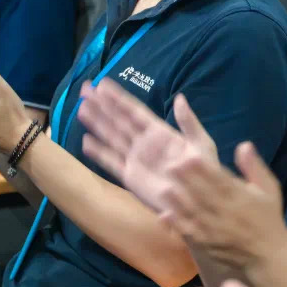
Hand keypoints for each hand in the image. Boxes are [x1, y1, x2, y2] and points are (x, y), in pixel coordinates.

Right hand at [77, 78, 217, 211]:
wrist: (202, 201)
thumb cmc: (205, 171)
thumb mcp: (201, 144)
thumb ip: (188, 122)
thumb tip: (180, 98)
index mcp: (159, 132)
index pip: (134, 111)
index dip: (118, 97)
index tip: (102, 84)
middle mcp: (143, 143)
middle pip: (118, 120)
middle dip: (101, 105)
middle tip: (85, 90)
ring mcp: (135, 160)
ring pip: (111, 137)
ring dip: (97, 123)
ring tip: (81, 109)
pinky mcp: (131, 178)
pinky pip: (111, 162)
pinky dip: (98, 153)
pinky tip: (86, 142)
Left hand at [160, 143, 286, 270]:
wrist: (268, 254)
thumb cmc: (267, 217)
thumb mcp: (268, 188)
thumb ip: (253, 166)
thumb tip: (243, 144)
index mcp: (240, 197)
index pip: (220, 180)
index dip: (204, 170)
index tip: (189, 156)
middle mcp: (226, 213)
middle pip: (204, 195)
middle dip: (186, 181)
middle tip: (169, 166)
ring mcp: (215, 230)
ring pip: (194, 214)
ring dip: (178, 201)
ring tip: (163, 188)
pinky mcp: (207, 244)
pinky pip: (191, 234)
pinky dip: (177, 225)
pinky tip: (164, 215)